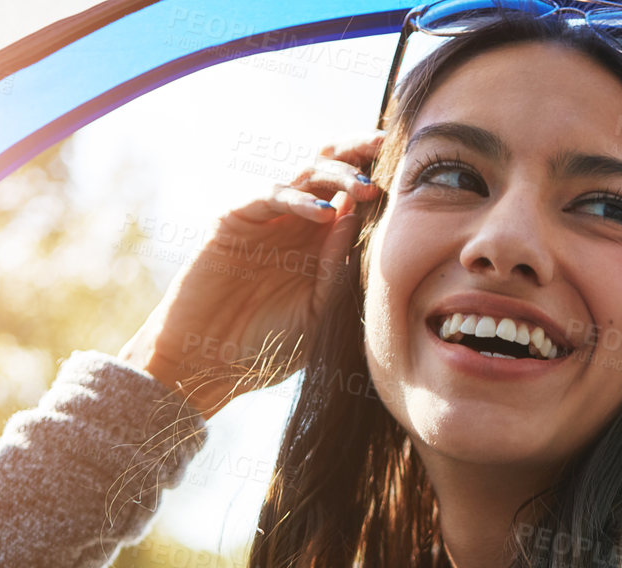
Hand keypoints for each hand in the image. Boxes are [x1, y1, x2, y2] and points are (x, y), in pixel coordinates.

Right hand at [118, 132, 384, 418]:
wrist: (209, 365)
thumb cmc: (266, 348)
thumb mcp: (318, 313)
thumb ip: (338, 270)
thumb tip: (356, 218)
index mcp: (321, 244)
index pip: (352, 197)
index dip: (377, 177)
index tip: (411, 171)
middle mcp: (295, 224)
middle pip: (329, 170)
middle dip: (358, 153)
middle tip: (386, 147)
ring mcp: (265, 220)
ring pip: (303, 175)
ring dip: (336, 174)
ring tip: (364, 188)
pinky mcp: (234, 221)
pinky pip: (269, 196)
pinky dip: (297, 200)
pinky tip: (324, 214)